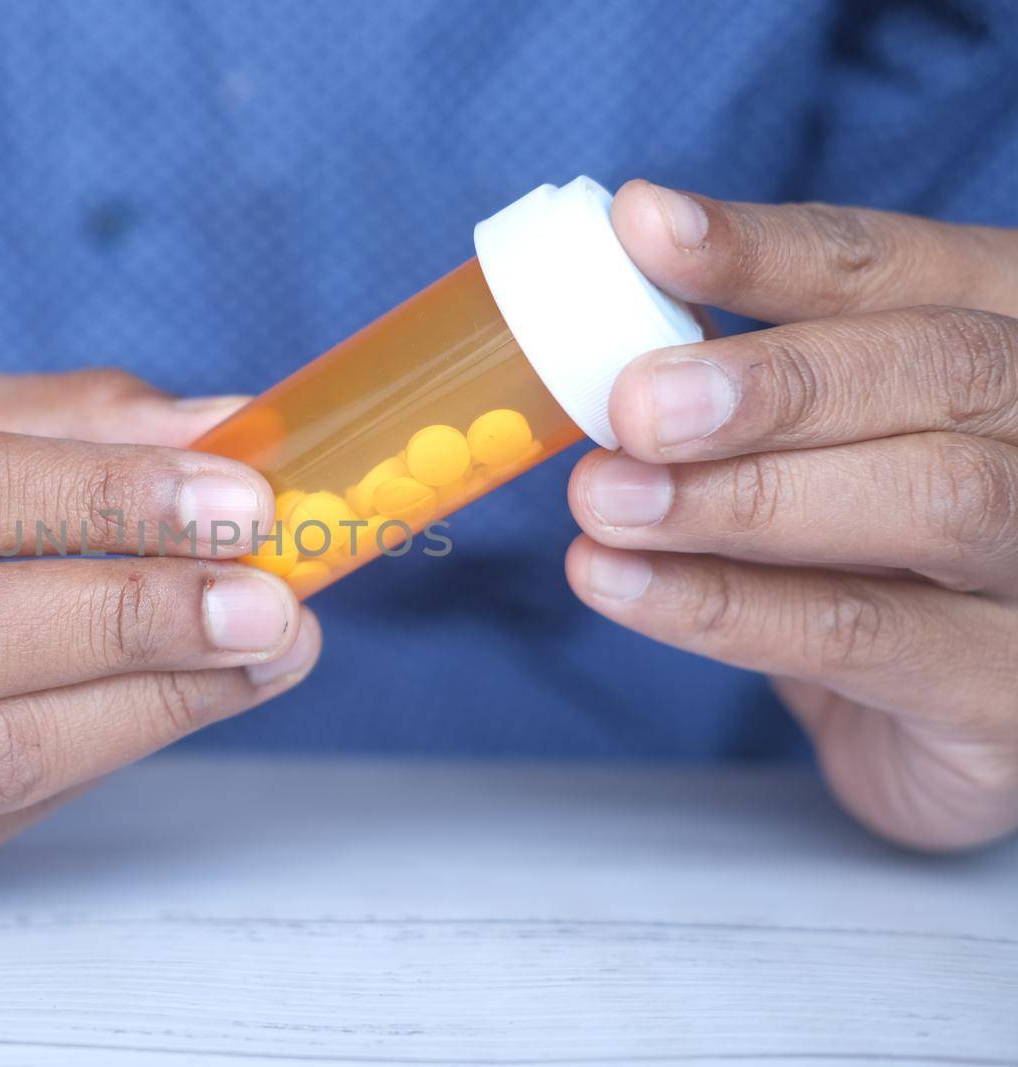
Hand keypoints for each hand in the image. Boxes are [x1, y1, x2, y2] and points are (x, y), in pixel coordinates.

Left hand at [566, 181, 1017, 849]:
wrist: (949, 734)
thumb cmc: (871, 561)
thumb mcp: (822, 453)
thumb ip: (744, 395)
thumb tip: (599, 345)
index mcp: (1002, 336)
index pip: (898, 266)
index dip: (767, 248)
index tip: (644, 227)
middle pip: (940, 366)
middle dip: (777, 380)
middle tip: (636, 405)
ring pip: (932, 497)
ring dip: (740, 496)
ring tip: (606, 499)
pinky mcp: (1008, 690)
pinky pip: (862, 634)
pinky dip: (723, 606)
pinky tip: (621, 582)